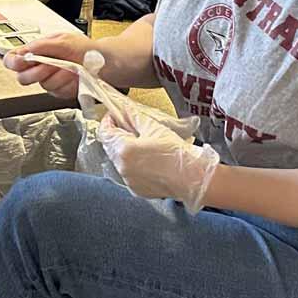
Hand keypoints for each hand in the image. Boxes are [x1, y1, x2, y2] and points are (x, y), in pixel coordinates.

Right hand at [3, 33, 96, 98]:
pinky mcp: (59, 92)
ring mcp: (49, 80)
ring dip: (59, 75)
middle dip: (38, 71)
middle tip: (52, 64)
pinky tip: (75, 76)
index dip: (13, 62)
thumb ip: (42, 46)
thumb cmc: (84, 48)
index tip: (22, 61)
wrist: (103, 61)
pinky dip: (68, 83)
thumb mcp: (64, 40)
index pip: (13, 59)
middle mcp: (40, 67)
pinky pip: (57, 92)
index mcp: (37, 51)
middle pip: (23, 77)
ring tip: (71, 66)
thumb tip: (25, 51)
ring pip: (43, 85)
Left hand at [96, 111, 220, 213]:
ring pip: (118, 161)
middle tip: (129, 126)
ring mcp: (128, 181)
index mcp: (124, 150)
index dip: (108, 121)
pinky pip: (128, 173)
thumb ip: (134, 117)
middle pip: (109, 147)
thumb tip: (123, 108)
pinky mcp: (136, 189)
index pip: (104, 133)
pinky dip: (132, 165)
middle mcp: (122, 168)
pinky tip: (147, 159)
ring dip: (124, 150)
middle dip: (116, 135)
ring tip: (141, 143)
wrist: (193, 177)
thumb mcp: (155, 127)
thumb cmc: (177, 152)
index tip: (115, 115)